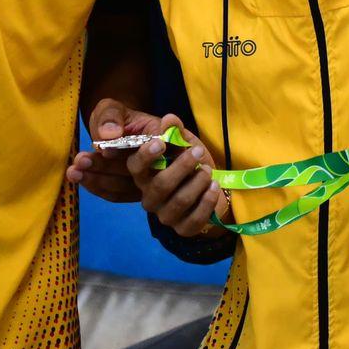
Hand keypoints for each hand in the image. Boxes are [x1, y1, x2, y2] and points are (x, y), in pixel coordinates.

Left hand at [66, 98, 168, 201]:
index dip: (138, 154)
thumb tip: (110, 134)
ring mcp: (151, 179)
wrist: (112, 130)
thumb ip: (111, 116)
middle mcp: (163, 160)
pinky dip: (97, 188)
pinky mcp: (135, 192)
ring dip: (98, 179)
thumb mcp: (111, 108)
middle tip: (81, 160)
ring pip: (128, 186)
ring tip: (73, 170)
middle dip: (108, 166)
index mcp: (164, 135)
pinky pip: (118, 195)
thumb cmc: (115, 117)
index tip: (106, 151)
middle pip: (143, 171)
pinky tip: (79, 178)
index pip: (160, 149)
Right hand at [126, 113, 230, 237]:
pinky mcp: (183, 229)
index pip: (135, 167)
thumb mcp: (186, 143)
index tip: (160, 143)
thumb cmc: (192, 164)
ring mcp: (165, 215)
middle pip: (160, 185)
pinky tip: (214, 187)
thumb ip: (176, 132)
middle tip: (198, 152)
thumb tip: (169, 119)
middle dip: (182, 166)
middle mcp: (149, 197)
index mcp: (145, 175)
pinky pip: (194, 219)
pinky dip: (207, 201)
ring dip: (197, 182)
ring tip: (208, 171)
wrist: (212, 189)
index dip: (145, 155)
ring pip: (179, 201)